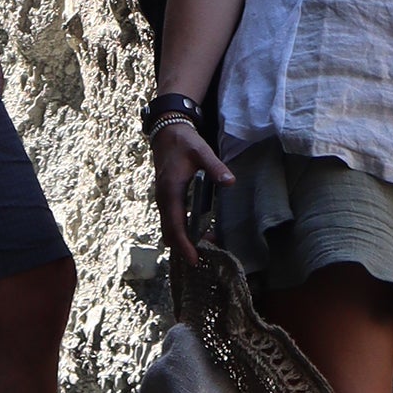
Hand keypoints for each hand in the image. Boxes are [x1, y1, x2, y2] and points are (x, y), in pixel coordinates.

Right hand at [150, 119, 233, 266]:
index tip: (194, 259)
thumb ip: (215, 167)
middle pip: (169, 232)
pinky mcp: (166, 199)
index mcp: (171, 190)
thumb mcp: (202, 151)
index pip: (175, 225)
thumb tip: (230, 182)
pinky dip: (182, 231)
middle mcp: (163, 199)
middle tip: (206, 254)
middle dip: (184, 247)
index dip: (184, 244)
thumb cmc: (184, 143)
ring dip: (184, 239)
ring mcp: (162, 200)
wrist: (167, 133)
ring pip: (169, 228)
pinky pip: (171, 221)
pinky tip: (198, 231)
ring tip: (207, 243)